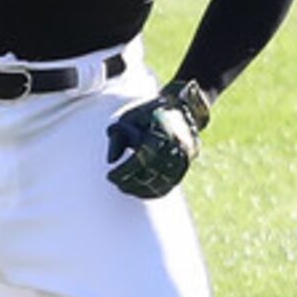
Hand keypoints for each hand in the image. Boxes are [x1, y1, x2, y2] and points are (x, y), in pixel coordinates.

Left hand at [105, 80, 210, 198]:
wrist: (180, 105)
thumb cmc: (149, 112)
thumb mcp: (129, 118)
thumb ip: (118, 138)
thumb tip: (110, 160)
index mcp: (158, 133)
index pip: (138, 161)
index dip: (122, 172)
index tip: (110, 176)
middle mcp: (173, 146)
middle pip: (149, 174)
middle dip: (130, 183)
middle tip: (117, 183)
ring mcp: (183, 155)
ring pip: (161, 182)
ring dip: (142, 189)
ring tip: (126, 188)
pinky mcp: (186, 162)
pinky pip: (171, 182)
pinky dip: (156, 190)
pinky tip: (143, 191)